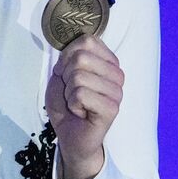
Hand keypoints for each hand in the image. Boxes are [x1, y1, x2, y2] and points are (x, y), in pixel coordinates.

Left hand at [44, 35, 123, 178]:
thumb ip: (68, 57)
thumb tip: (77, 45)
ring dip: (69, 93)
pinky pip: (81, 94)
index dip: (67, 58)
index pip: (86, 41)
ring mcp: (117, 91)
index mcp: (108, 62)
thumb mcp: (61, 75)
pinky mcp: (112, 108)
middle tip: (72, 94)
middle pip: (80, 57)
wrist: (71, 137)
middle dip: (66, 77)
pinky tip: (81, 113)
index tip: (68, 76)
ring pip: (79, 77)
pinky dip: (73, 104)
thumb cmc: (67, 106)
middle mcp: (117, 74)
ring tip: (78, 104)